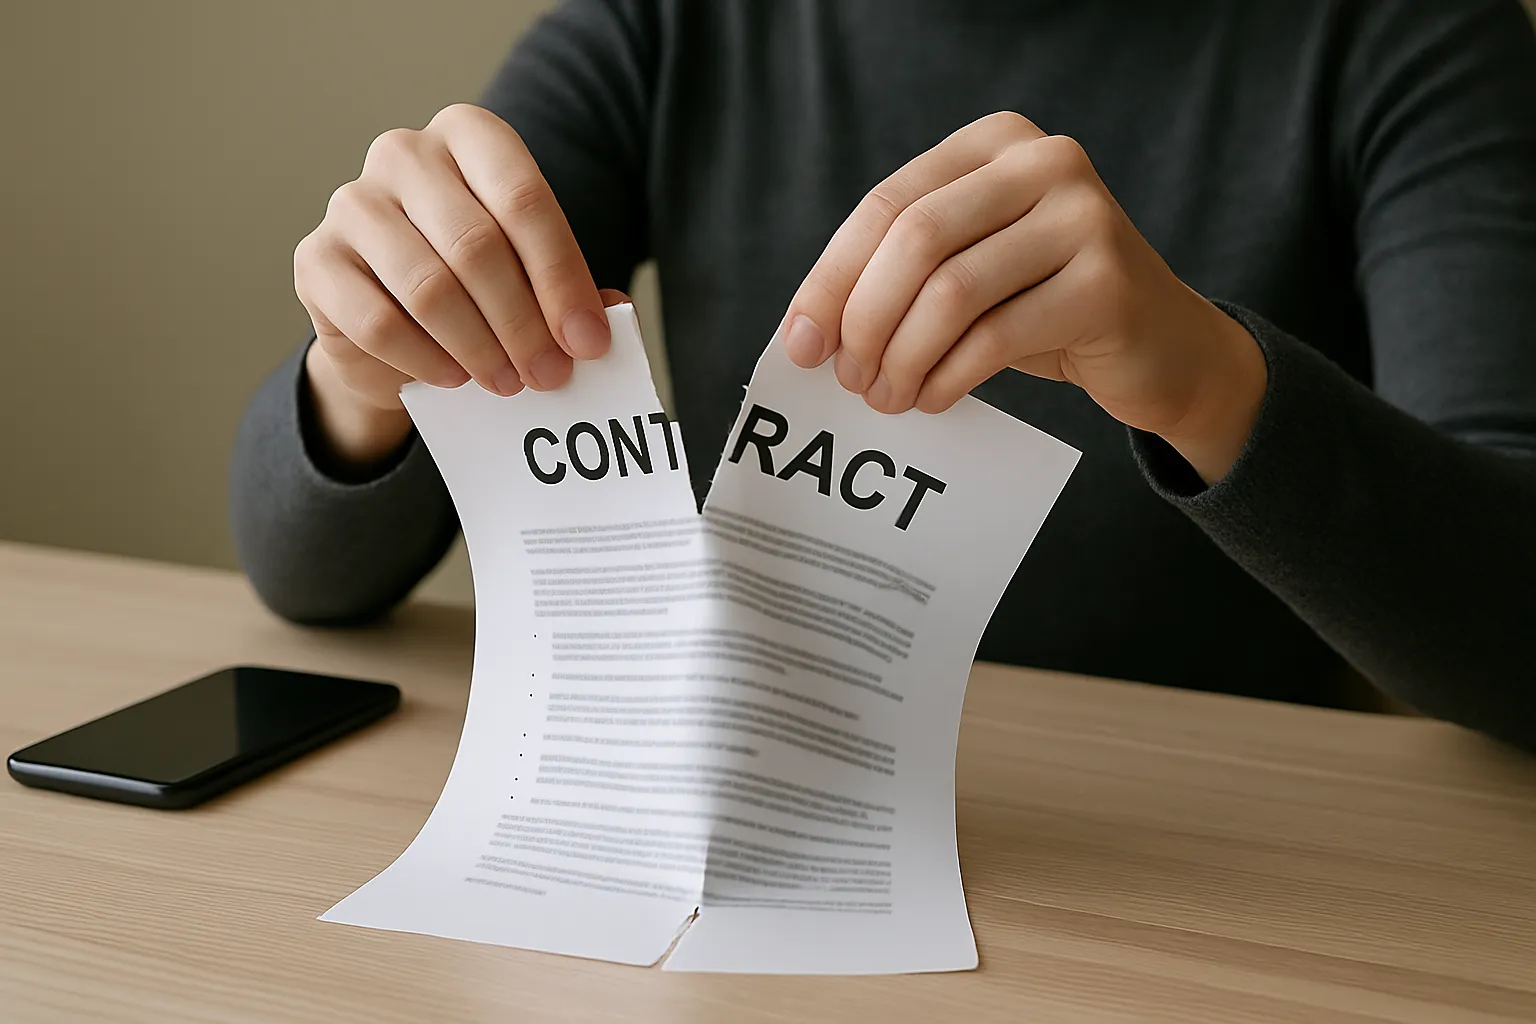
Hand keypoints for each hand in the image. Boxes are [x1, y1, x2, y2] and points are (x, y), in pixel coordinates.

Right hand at [294, 103, 614, 468]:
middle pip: (476, 245)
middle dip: (523, 323)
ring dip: (479, 348)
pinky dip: (424, 361)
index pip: (524, 199)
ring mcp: (351, 203)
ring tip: (508, 384)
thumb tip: (606, 324)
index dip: (562, 278)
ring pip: (428, 287)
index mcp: (470, 136)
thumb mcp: (531, 275)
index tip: (588, 343)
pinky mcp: (315, 260)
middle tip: (550, 375)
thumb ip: (570, 290)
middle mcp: (404, 153)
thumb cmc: (477, 281)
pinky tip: (454, 379)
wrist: (392, 318)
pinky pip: (377, 322)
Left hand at [781, 112, 1266, 483]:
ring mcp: (1084, 216)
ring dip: (902, 357)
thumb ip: (902, 275)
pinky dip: (948, 377)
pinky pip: (995, 336)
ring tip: (887, 397)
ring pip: (951, 291)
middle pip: (914, 240)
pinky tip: (933, 398)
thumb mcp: (972, 269)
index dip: (832, 278)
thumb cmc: (1046, 308)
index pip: (887, 205)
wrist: (1162, 346)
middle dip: (865, 319)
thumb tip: (810, 330)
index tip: (802, 342)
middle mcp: (1044, 162)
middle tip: (849, 378)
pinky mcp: (1107, 282)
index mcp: (996, 142)